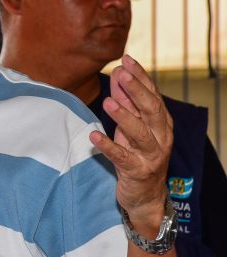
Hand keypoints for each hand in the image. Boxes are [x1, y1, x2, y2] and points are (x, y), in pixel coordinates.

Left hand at [89, 55, 172, 235]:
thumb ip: (126, 103)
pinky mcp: (137, 172)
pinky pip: (122, 157)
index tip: (127, 59)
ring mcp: (151, 156)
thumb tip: (118, 76)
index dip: (141, 77)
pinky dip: (108, 146)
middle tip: (122, 74)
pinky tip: (94, 135)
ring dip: (124, 117)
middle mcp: (161, 137)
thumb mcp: (132, 127)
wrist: (146, 196)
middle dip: (137, 91)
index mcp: (161, 123)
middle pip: (151, 111)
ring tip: (108, 102)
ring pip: (141, 134)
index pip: (153, 95)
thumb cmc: (138, 155)